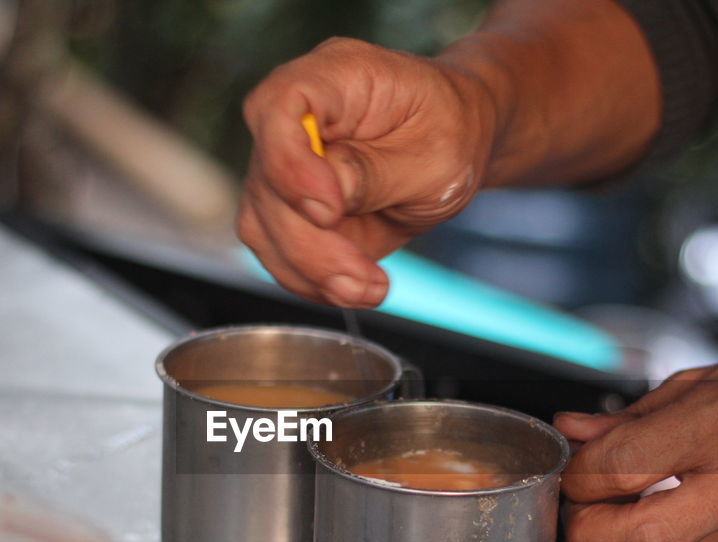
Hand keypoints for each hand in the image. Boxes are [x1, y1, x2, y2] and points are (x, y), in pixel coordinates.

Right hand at [237, 37, 496, 306]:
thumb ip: (376, 174)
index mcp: (334, 76)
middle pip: (267, 183)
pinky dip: (312, 281)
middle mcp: (295, 116)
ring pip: (264, 226)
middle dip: (313, 246)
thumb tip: (324, 200)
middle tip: (363, 281)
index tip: (329, 212)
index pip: (280, 106)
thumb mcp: (434, 152)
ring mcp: (283, 163)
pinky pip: (278, 252)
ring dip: (311, 271)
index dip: (291, 164)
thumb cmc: (448, 130)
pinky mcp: (286, 208)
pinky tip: (353, 287)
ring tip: (367, 289)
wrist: (454, 142)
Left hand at [553, 358, 717, 541]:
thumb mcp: (717, 384)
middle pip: (620, 538)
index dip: (576, 473)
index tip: (577, 469)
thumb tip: (573, 431)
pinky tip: (675, 532)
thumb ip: (636, 416)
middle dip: (582, 525)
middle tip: (587, 505)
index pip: (613, 467)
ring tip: (627, 514)